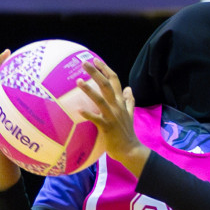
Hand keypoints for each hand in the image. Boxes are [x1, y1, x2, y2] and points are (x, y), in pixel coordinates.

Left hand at [74, 59, 150, 176]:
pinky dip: (88, 114)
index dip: (105, 69)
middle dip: (96, 73)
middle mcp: (117, 106)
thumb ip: (129, 101)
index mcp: (121, 102)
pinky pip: (96, 119)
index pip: (115, 81)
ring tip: (78, 81)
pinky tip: (78, 110)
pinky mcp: (107, 128)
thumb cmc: (127, 133)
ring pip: (100, 99)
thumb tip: (129, 88)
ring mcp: (112, 116)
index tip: (96, 60)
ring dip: (89, 90)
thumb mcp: (130, 114)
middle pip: (107, 85)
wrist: (130, 150)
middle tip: (84, 63)